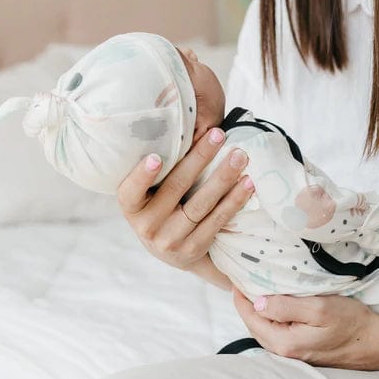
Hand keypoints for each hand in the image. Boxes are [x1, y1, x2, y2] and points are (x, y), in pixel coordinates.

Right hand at [117, 127, 254, 271]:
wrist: (171, 252)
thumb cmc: (159, 208)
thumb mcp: (146, 194)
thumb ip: (159, 170)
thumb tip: (184, 126)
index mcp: (131, 207)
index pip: (131, 191)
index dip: (142, 176)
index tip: (156, 157)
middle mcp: (147, 226)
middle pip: (175, 187)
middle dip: (199, 158)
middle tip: (219, 134)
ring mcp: (171, 240)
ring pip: (201, 204)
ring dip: (223, 177)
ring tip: (239, 156)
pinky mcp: (194, 248)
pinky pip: (217, 220)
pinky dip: (234, 200)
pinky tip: (247, 183)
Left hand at [231, 289, 378, 369]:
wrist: (377, 342)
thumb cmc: (351, 322)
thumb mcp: (319, 308)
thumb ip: (285, 306)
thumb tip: (257, 302)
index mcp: (284, 342)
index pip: (250, 317)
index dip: (241, 296)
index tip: (237, 277)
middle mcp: (285, 352)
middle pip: (255, 324)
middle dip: (247, 303)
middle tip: (244, 279)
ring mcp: (294, 353)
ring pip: (266, 328)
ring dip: (260, 310)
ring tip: (258, 288)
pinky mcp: (303, 350)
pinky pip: (279, 332)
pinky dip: (273, 317)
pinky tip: (277, 304)